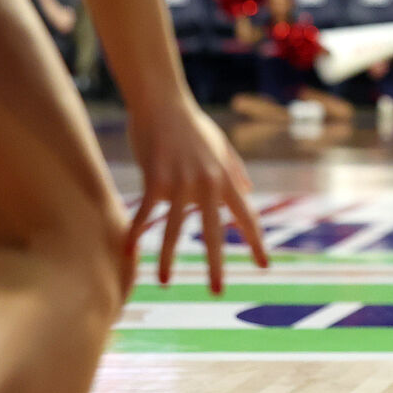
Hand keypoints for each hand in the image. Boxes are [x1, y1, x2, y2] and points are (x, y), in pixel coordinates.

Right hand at [125, 95, 267, 293]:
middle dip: (215, 263)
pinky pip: (146, 213)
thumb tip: (248, 188)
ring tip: (166, 283)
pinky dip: (136, 233)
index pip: (246, 215)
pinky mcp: (155, 178)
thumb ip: (235, 168)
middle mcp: (207, 183)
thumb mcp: (221, 144)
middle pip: (213, 231)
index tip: (264, 265)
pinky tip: (128, 252)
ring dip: (168, 258)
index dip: (256, 241)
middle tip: (218, 290)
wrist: (163, 102)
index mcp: (225, 177)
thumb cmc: (191, 124)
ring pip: (174, 229)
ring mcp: (181, 182)